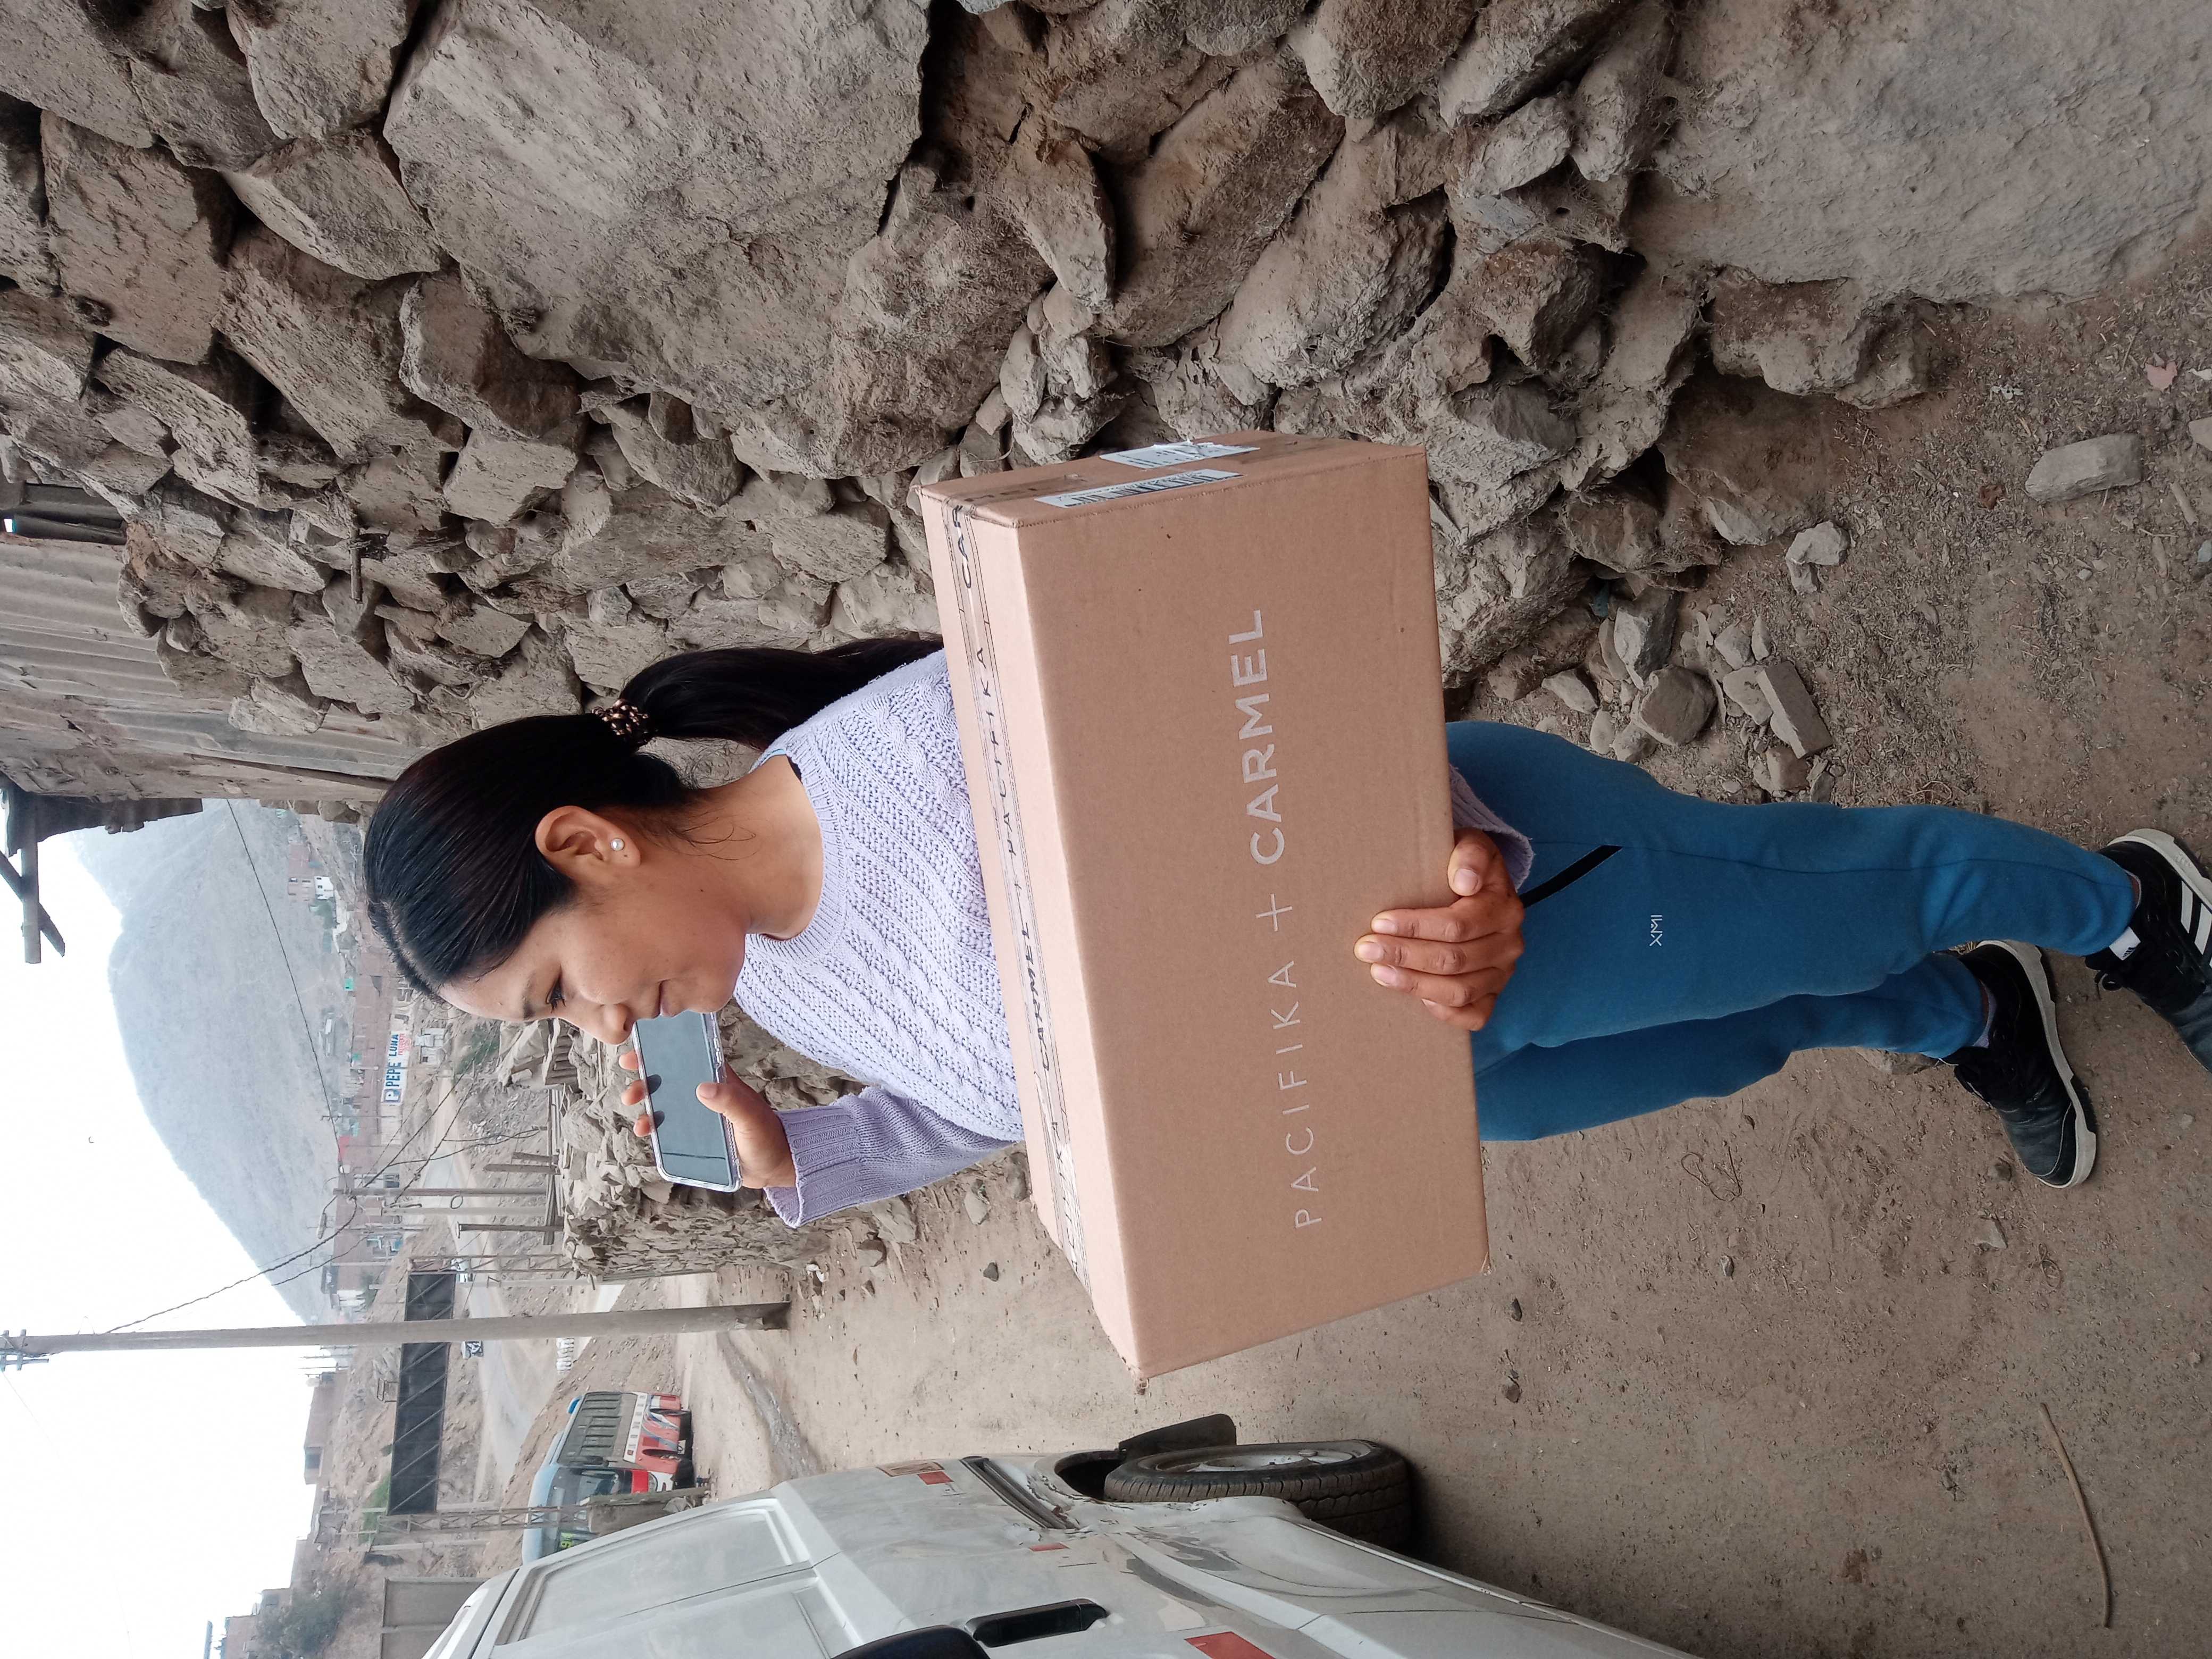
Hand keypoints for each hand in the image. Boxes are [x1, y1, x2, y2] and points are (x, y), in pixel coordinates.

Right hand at [623, 1047, 795, 1187]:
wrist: (774, 1167)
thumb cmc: (767, 1136)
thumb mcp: (750, 1118)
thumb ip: (731, 1102)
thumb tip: (703, 1088)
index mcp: (720, 1082)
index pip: (688, 1059)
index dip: (663, 1052)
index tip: (639, 1051)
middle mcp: (706, 1095)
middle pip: (669, 1081)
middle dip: (645, 1081)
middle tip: (630, 1091)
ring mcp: (699, 1116)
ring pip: (665, 1104)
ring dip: (646, 1105)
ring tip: (635, 1114)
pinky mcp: (695, 1137)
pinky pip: (669, 1130)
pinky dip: (654, 1128)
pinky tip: (645, 1132)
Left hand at [1355, 826, 1525, 1031]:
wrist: (1478, 886)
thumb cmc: (1463, 866)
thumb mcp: (1469, 845)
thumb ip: (1469, 854)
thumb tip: (1464, 881)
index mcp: (1504, 908)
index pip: (1457, 925)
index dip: (1415, 927)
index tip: (1379, 922)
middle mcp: (1509, 944)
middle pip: (1454, 960)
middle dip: (1405, 955)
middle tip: (1367, 949)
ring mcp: (1503, 973)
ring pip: (1460, 991)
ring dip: (1415, 984)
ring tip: (1379, 973)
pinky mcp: (1494, 993)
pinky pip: (1475, 1016)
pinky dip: (1445, 1013)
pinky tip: (1416, 999)